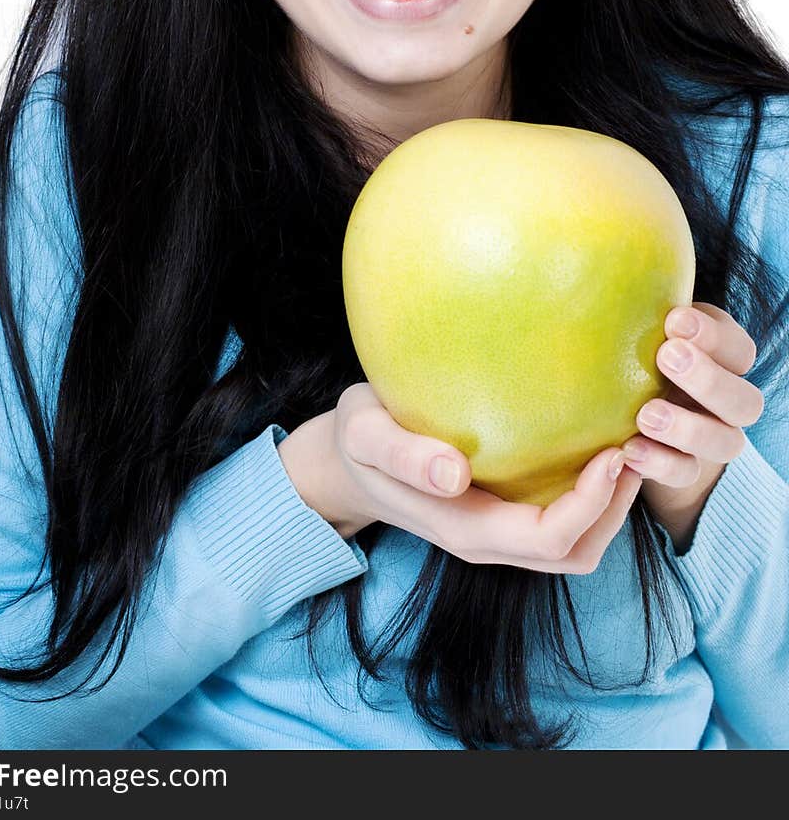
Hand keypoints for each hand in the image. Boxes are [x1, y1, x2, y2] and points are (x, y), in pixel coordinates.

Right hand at [278, 383, 641, 575]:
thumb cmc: (358, 440)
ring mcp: (499, 534)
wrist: (346, 462)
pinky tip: (598, 442)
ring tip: (630, 444)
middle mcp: (490, 542)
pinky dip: (594, 495)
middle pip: (577, 552)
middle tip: (638, 444)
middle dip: (617, 509)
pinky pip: (564, 522)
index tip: (613, 451)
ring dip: (612, 506)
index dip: (592, 505)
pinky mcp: (505, 514)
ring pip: (577, 545)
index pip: (549, 537)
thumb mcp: (365, 434)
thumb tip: (454, 473)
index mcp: (465, 529)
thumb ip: (403, 455)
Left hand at [621, 302, 763, 551]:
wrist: (632, 414)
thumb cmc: (634, 352)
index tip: (673, 320)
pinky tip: (627, 449)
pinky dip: (660, 463)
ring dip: (688, 428)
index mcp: (724, 360)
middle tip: (666, 356)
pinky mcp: (687, 470)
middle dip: (708, 379)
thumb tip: (600, 252)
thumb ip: (639, 303)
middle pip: (745, 400)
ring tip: (646, 414)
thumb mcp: (642, 326)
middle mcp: (728, 402)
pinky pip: (686, 474)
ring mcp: (713, 440)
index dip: (712, 336)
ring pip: (726, 443)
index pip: (738, 349)